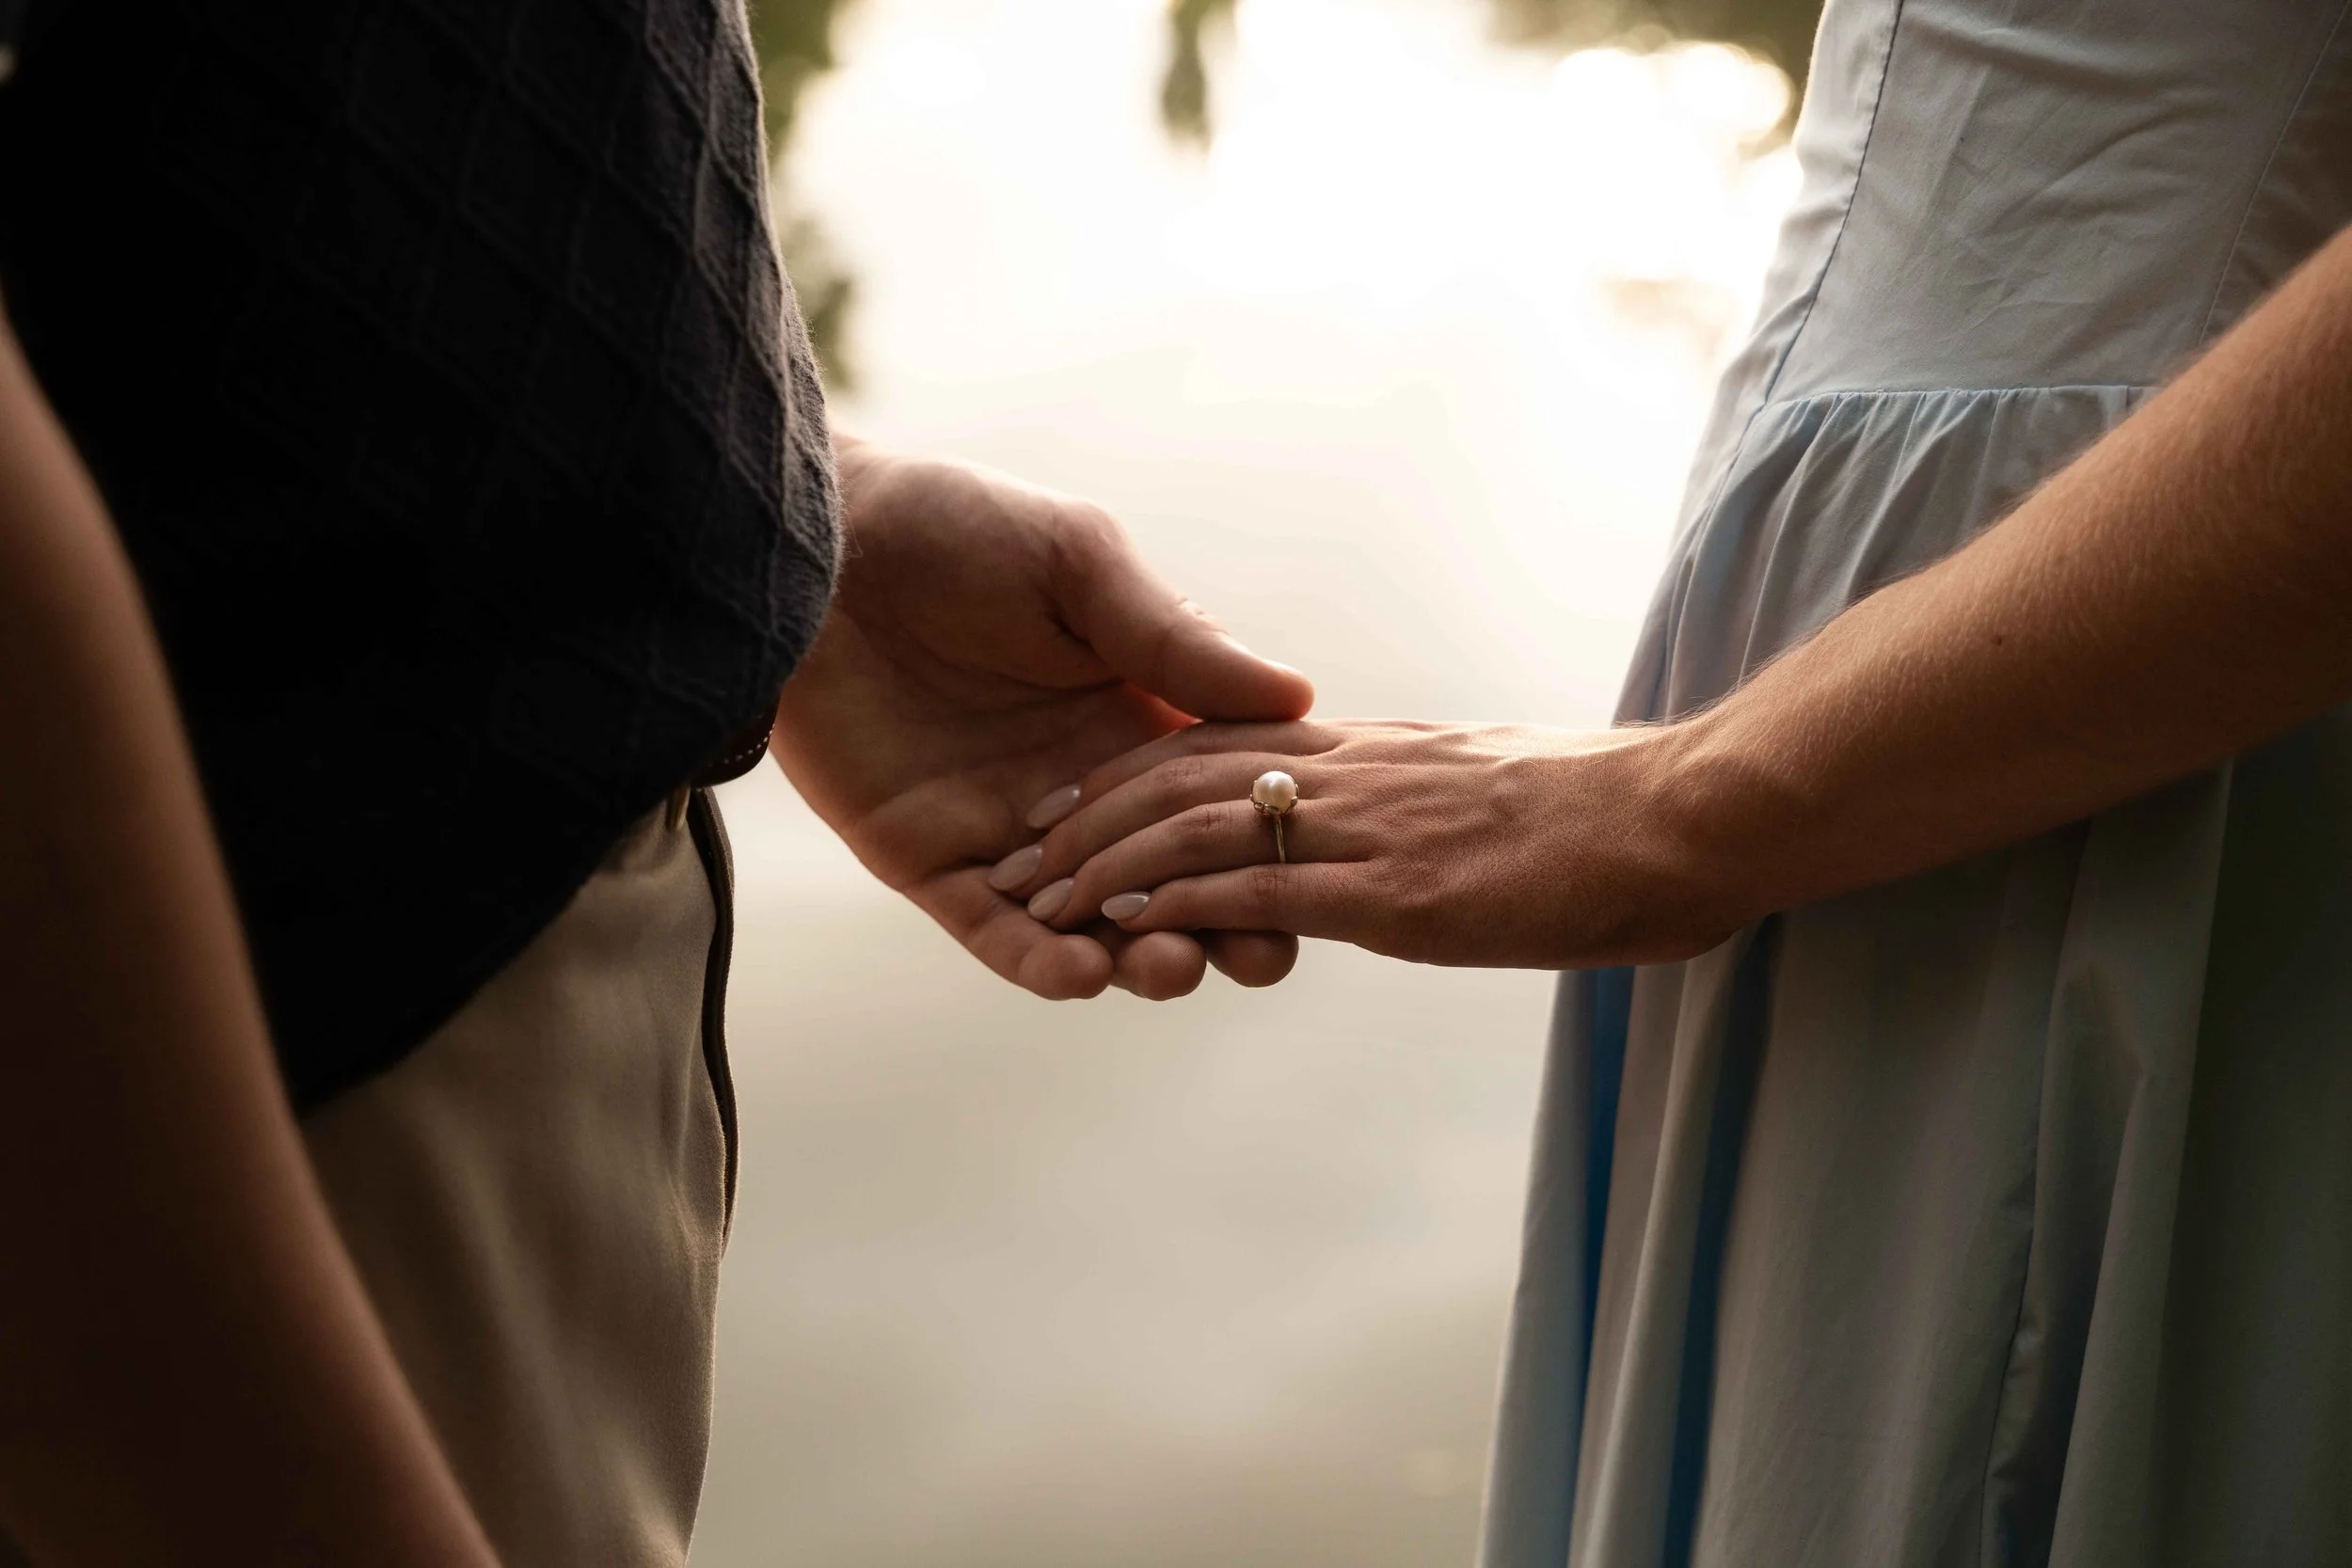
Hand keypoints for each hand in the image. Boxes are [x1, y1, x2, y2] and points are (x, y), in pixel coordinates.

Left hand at [770, 437, 1313, 998]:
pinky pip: (994, 931)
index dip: (1266, 847)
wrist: (819, 541)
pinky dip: (1040, 961)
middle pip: (1170, 884)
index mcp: (1135, 717)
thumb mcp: (1082, 567)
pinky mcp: (929, 859)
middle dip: (1221, 930)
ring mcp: (1008, 832)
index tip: (1313, 879)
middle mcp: (1081, 788)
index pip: (1219, 805)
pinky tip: (1083, 972)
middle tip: (1256, 958)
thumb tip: (1298, 695)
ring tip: (1170, 966)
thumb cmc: (955, 526)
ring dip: (1138, 959)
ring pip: (1091, 926)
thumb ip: (1175, 641)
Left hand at [996, 718, 1749, 969]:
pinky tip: (1122, 924)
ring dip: (1109, 861)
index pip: (1232, 743)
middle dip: (1096, 811)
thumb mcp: (1501, 796)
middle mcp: (1356, 773)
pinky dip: (1176, 903)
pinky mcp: (1391, 891)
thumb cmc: (1622, 813)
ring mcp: (1370, 828)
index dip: (1145, 769)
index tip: (1085, 796)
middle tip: (1027, 844)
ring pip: (1199, 826)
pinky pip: (1256, 889)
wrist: (1693, 812)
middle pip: (1187, 771)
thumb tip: (1407, 835)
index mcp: (1379, 750)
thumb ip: (1433, 805)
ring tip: (1039, 891)